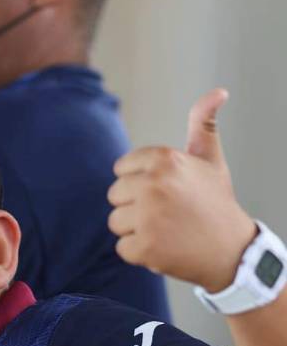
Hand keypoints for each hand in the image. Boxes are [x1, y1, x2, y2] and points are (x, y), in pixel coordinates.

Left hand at [107, 89, 256, 292]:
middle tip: (165, 214)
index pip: (121, 169)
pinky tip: (163, 247)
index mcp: (164, 159)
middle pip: (114, 195)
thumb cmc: (215, 203)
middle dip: (134, 207)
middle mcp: (154, 184)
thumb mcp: (209, 159)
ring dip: (134, 230)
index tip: (164, 193)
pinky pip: (122, 248)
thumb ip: (202, 124)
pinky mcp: (144, 247)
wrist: (230, 250)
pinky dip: (139, 252)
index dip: (140, 184)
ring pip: (115, 222)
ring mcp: (148, 217)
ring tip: (164, 230)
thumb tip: (217, 92)